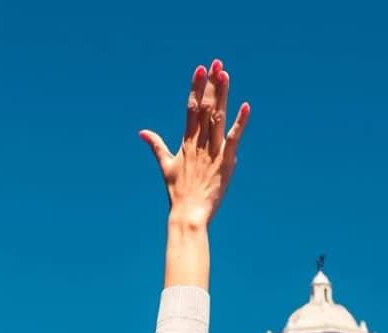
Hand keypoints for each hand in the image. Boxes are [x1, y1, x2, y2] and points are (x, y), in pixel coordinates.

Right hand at [141, 61, 247, 230]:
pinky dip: (239, 123)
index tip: (199, 69)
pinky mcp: (225, 162)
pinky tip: (245, 106)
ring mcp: (212, 151)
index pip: (191, 108)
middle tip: (216, 63)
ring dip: (222, 95)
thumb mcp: (166, 166)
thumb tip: (142, 132)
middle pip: (205, 107)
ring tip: (224, 74)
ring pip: (218, 117)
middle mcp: (199, 143)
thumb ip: (156, 146)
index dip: (195, 87)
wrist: (188, 214)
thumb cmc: (177, 192)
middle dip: (210, 84)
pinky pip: (233, 139)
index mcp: (186, 142)